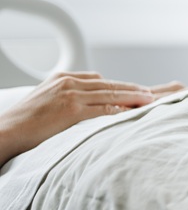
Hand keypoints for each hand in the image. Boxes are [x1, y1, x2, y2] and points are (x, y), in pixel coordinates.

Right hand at [0, 72, 185, 164]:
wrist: (6, 131)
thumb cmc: (24, 122)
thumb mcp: (45, 99)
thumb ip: (65, 97)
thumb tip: (85, 103)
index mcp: (63, 78)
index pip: (99, 79)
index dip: (119, 86)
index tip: (135, 90)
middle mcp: (69, 83)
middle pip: (109, 84)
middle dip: (132, 89)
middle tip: (151, 93)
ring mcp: (71, 95)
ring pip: (111, 94)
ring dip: (133, 97)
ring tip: (150, 101)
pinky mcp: (72, 110)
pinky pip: (104, 109)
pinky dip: (120, 111)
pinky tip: (133, 113)